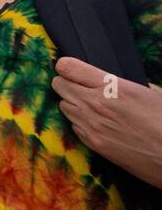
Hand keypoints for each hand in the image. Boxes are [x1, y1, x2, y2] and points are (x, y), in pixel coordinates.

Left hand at [52, 57, 161, 188]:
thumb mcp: (151, 92)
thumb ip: (122, 84)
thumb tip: (108, 81)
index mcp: (112, 86)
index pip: (68, 67)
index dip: (67, 67)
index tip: (71, 69)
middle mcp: (96, 103)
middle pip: (58, 85)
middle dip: (66, 83)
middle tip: (79, 87)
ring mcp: (91, 124)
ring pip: (63, 105)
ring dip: (72, 103)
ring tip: (91, 107)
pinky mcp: (92, 143)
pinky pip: (73, 125)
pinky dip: (80, 122)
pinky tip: (96, 124)